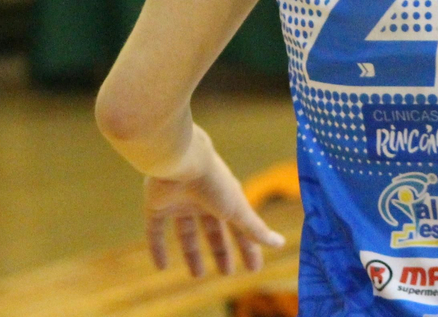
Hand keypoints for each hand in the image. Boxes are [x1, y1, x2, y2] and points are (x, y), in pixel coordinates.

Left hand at [143, 128, 285, 275]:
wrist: (181, 161)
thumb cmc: (214, 183)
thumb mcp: (237, 210)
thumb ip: (255, 229)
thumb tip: (281, 244)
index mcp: (225, 198)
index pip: (240, 227)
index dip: (247, 247)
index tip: (254, 269)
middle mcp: (204, 199)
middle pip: (214, 230)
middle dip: (221, 251)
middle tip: (227, 273)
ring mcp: (180, 202)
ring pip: (187, 231)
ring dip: (192, 253)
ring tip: (197, 275)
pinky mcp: (157, 205)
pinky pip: (156, 231)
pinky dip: (158, 249)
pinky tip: (161, 267)